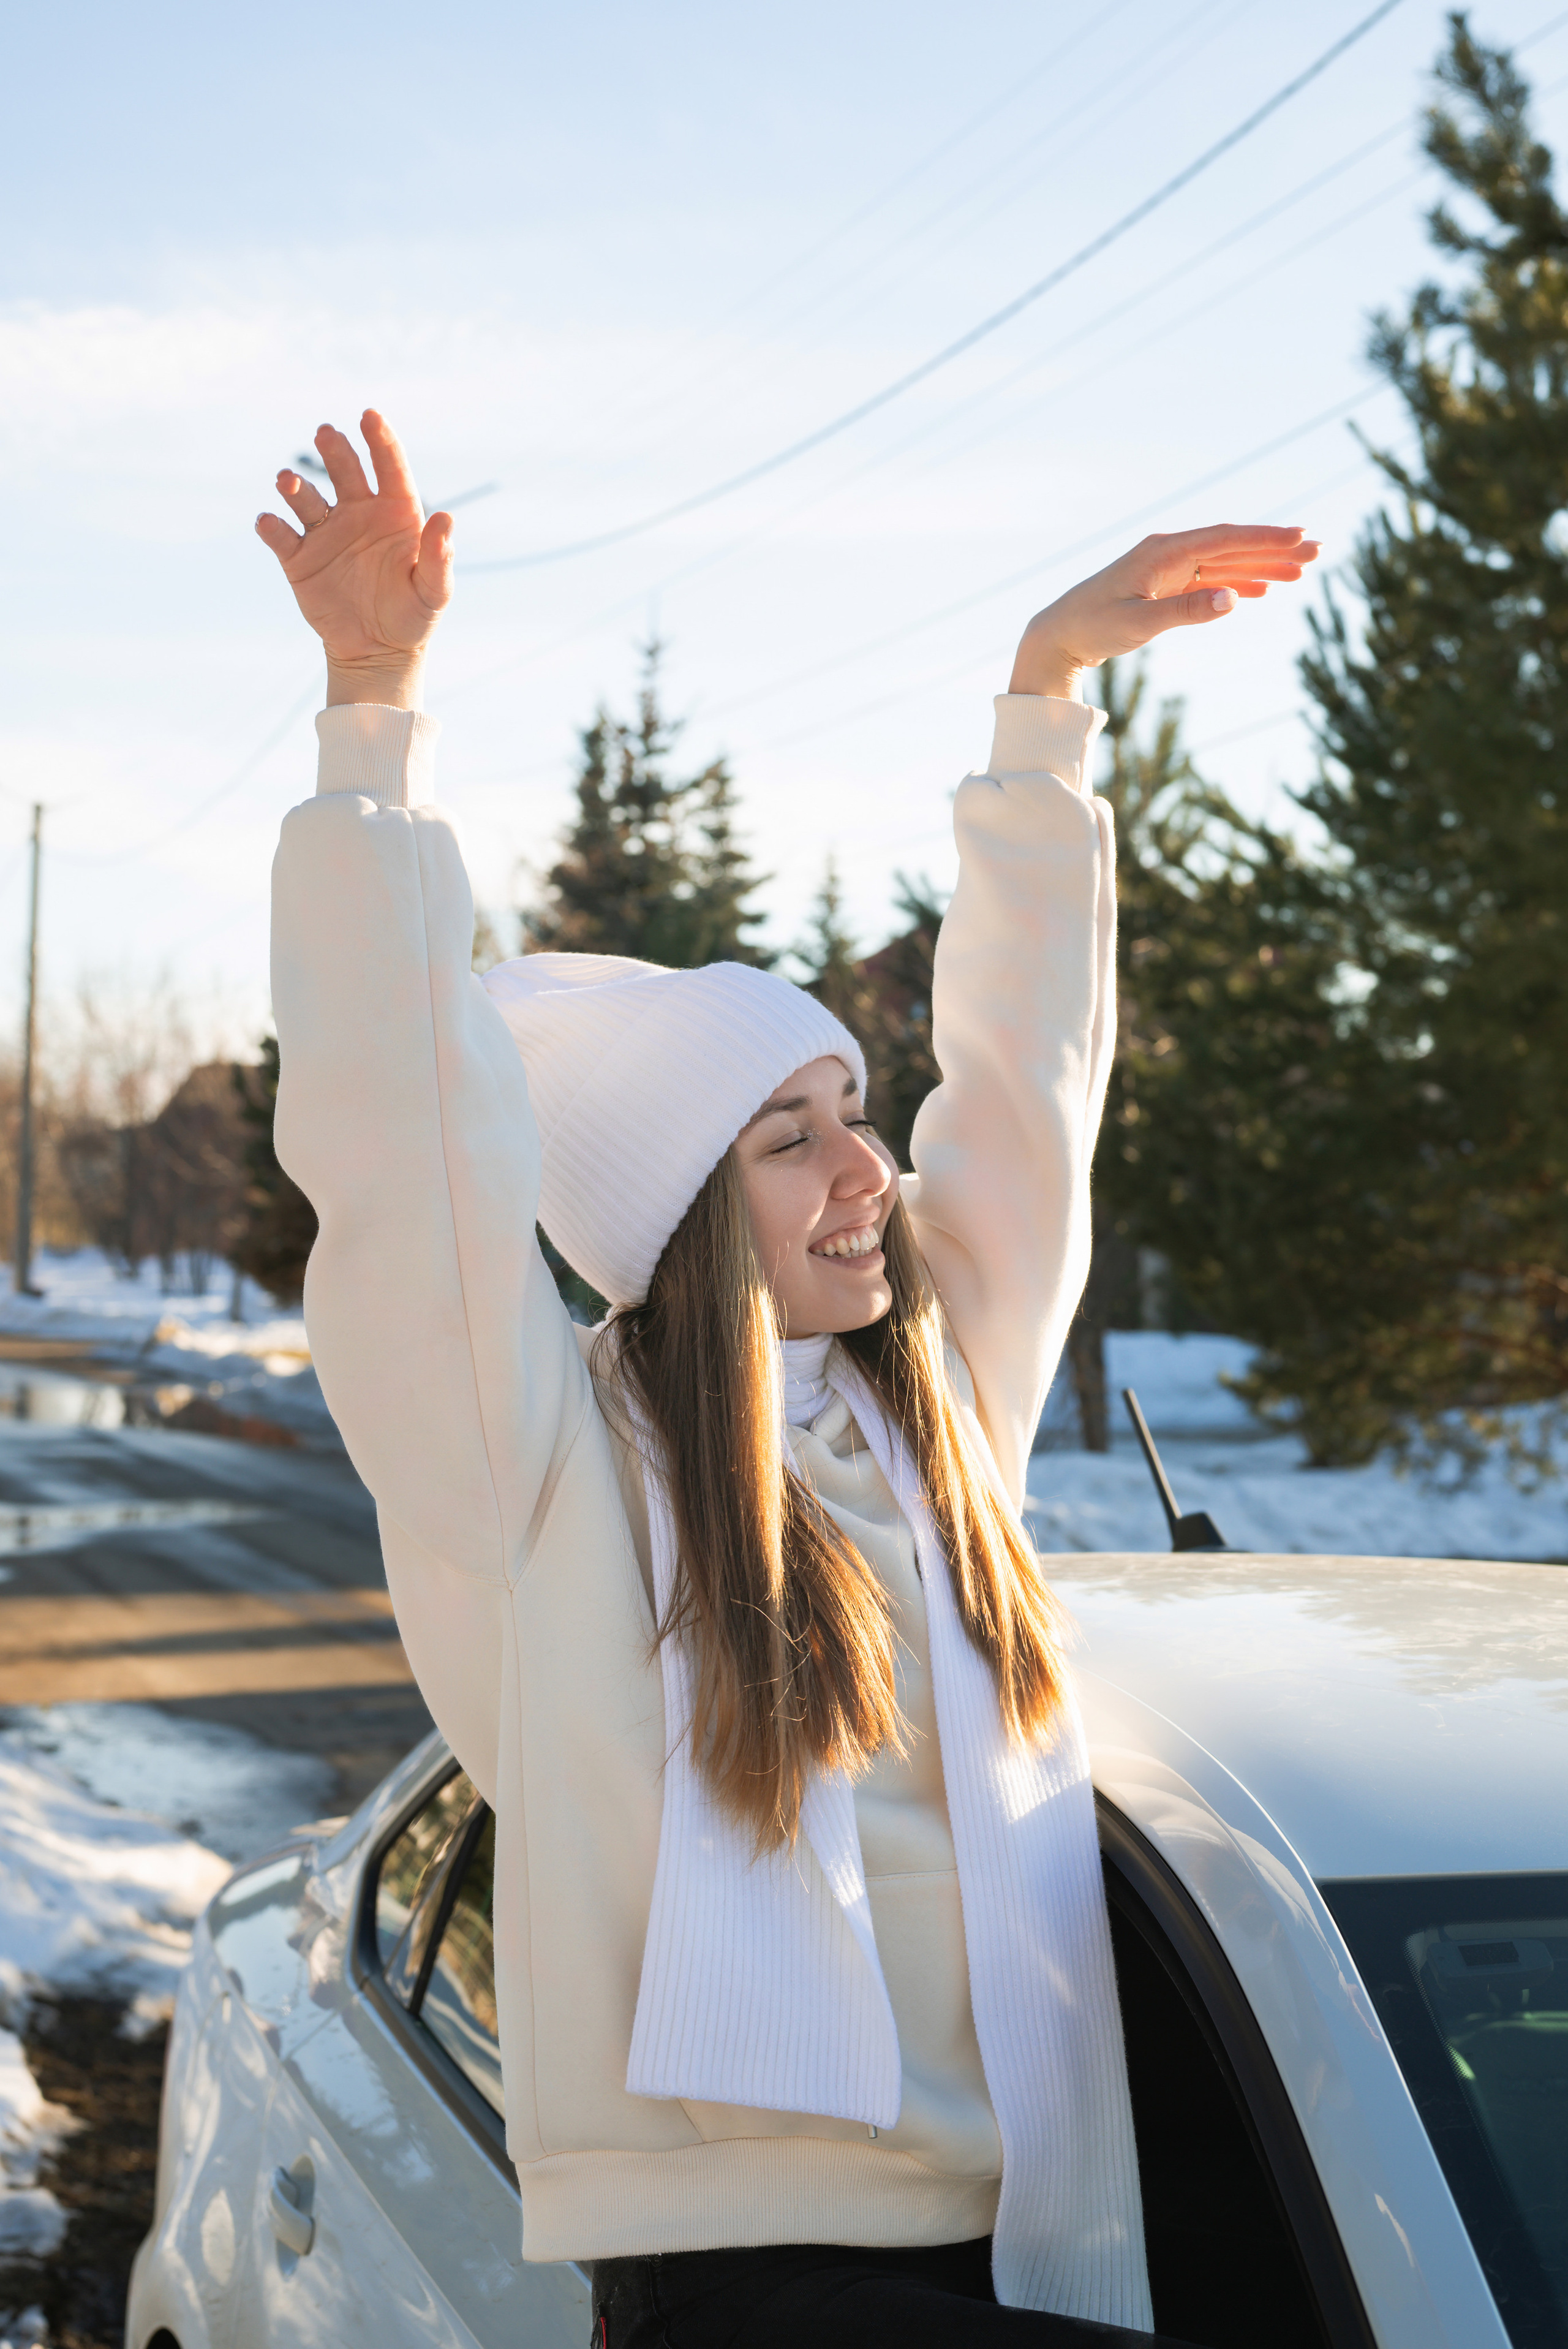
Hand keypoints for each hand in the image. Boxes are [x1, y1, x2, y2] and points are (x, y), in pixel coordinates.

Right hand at [255, 409, 453, 706]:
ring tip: (287, 482)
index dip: (380, 440)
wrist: (378, 651)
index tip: (370, 415)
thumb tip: (445, 518)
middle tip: (325, 434)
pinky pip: (281, 537)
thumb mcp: (433, 591)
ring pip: (307, 499)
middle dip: (335, 450)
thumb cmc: (412, 616)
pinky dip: (272, 528)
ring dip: (295, 488)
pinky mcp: (300, 559)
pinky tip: (268, 523)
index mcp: (395, 512)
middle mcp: (358, 514)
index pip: (389, 467)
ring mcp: (327, 533)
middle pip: (344, 471)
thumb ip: (438, 557)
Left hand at [1009, 524, 1319, 700]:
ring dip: (1261, 567)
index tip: (1300, 538)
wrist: (1058, 634)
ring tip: (1301, 572)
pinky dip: (1236, 584)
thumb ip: (1186, 612)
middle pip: (1231, 546)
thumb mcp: (1138, 623)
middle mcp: (1168, 552)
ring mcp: (1167, 568)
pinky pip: (1209, 580)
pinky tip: (1260, 591)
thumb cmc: (1092, 627)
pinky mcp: (1165, 586)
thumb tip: (1233, 599)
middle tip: (1317, 553)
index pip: (1224, 539)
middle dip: (1274, 550)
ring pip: (1224, 563)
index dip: (1264, 539)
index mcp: (1163, 551)